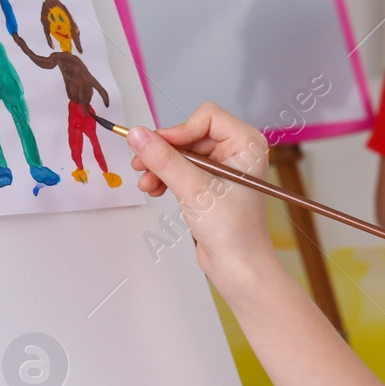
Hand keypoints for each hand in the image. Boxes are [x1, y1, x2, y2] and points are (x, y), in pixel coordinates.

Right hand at [127, 102, 273, 282]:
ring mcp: (223, 168)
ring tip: (146, 182)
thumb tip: (137, 135)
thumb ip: (164, 160)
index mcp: (246, 143)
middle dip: (165, 151)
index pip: (206, 117)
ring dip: (161, 165)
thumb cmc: (234, 232)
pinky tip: (154, 188)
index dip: (179, 130)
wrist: (239, 268)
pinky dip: (166, 176)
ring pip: (182, 152)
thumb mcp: (194, 190)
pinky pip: (182, 168)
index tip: (156, 146)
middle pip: (190, 133)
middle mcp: (237, 151)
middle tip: (140, 163)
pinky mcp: (210, 184)